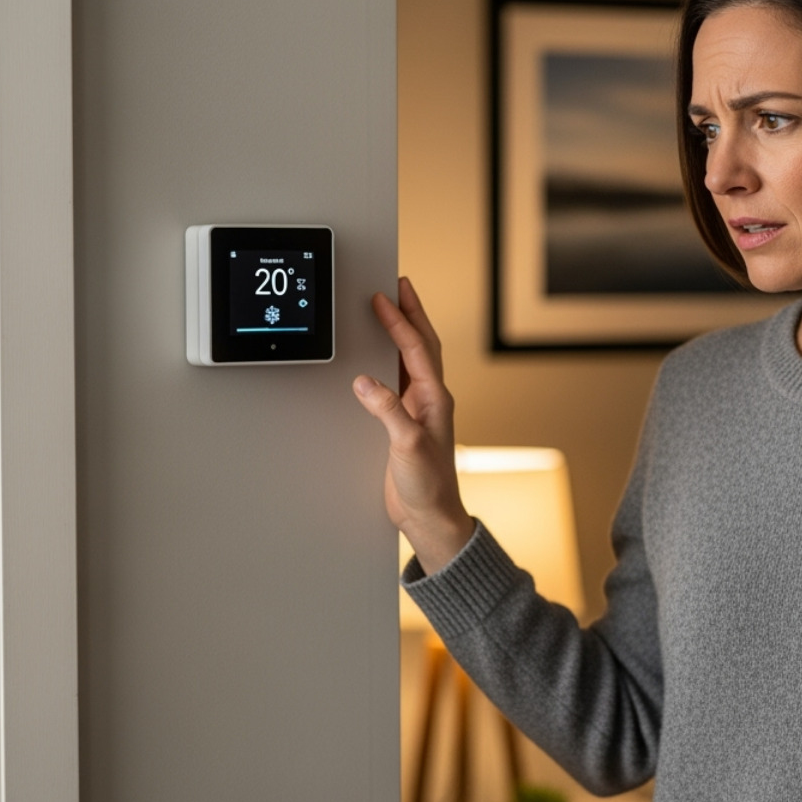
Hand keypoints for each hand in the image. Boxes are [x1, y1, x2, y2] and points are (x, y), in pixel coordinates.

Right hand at [352, 277, 473, 574]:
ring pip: (413, 359)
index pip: (416, 348)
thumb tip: (366, 382)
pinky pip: (400, 379)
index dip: (399, 320)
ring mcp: (420, 410)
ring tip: (392, 308)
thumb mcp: (407, 447)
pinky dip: (392, 359)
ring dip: (405, 331)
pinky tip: (379, 358)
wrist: (431, 516)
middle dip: (410, 313)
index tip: (383, 297)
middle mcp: (431, 399)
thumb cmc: (428, 485)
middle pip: (422, 344)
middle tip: (398, 285)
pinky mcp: (406, 423)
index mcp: (435, 399)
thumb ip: (388, 413)